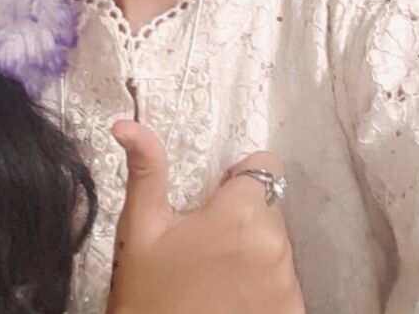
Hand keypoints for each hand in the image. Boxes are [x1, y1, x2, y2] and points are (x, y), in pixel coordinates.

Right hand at [105, 120, 305, 313]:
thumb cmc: (147, 291)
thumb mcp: (141, 228)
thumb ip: (145, 169)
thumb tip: (126, 123)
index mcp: (239, 213)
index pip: (266, 165)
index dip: (240, 177)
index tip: (216, 199)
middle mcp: (273, 244)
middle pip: (269, 206)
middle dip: (245, 216)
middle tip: (208, 244)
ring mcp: (287, 282)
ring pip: (277, 242)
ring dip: (256, 250)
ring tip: (219, 274)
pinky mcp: (292, 311)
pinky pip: (285, 280)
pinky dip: (266, 284)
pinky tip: (234, 298)